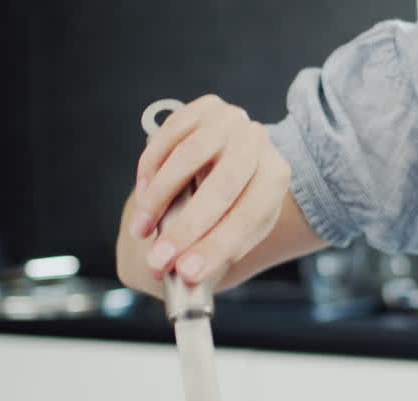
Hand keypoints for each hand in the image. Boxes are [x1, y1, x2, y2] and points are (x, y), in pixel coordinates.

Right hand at [121, 95, 290, 287]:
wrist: (232, 161)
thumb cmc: (234, 203)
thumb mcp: (237, 229)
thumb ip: (215, 250)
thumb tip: (184, 274)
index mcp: (275, 177)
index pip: (249, 215)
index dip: (217, 246)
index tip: (187, 272)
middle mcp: (257, 142)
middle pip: (222, 185)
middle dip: (186, 228)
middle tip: (158, 259)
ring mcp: (230, 120)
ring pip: (188, 156)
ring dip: (159, 199)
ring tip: (142, 230)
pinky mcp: (202, 108)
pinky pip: (168, 136)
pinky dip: (150, 170)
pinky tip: (144, 197)